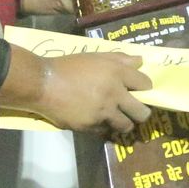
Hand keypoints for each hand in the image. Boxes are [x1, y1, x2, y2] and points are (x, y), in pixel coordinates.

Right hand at [26, 51, 151, 139]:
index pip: (146, 84)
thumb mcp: (95, 56)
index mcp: (116, 73)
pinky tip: (96, 120)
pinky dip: (103, 127)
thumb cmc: (69, 66)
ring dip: (124, 123)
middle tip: (135, 111)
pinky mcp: (90, 126)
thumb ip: (120, 58)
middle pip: (142, 112)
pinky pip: (105, 131)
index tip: (140, 91)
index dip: (145, 89)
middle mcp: (114, 94)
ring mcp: (102, 112)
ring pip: (126, 126)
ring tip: (117, 119)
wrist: (42, 83)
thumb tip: (141, 62)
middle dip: (141, 113)